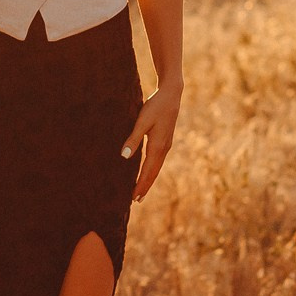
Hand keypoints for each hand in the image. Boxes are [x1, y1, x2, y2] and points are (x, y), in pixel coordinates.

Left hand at [121, 82, 181, 201]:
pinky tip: (148, 171)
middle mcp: (164, 149)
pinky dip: (152, 170)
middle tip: (136, 200)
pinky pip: (158, 161)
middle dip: (145, 186)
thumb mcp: (142, 121)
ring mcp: (166, 145)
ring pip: (157, 167)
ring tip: (141, 190)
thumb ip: (133, 139)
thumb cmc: (155, 106)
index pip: (147, 171)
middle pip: (153, 172)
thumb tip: (124, 157)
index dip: (140, 185)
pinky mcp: (165, 141)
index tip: (134, 198)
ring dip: (149, 179)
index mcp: (157, 146)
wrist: (171, 95)